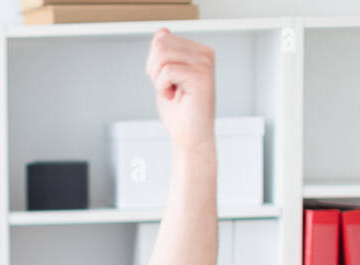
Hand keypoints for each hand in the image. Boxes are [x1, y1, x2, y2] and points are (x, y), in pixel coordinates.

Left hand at [144, 28, 215, 153]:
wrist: (190, 138)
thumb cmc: (179, 113)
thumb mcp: (164, 78)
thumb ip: (162, 55)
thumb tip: (162, 32)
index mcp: (199, 51)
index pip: (162, 39)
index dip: (154, 64)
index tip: (167, 83)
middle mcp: (205, 53)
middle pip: (160, 44)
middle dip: (154, 70)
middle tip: (168, 88)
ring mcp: (205, 63)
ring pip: (162, 54)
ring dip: (158, 79)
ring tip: (172, 92)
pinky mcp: (201, 75)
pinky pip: (166, 71)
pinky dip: (162, 88)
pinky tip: (175, 97)